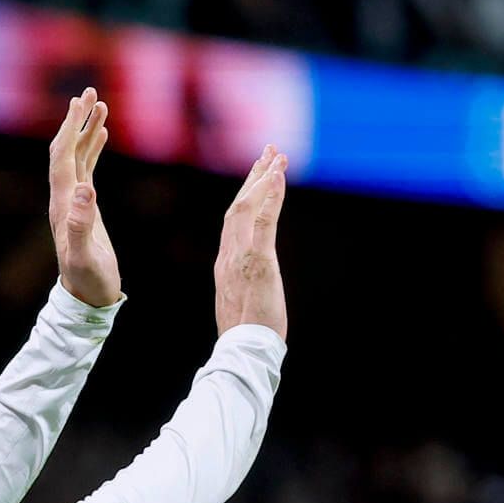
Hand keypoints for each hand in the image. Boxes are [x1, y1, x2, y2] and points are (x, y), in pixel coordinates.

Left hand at [48, 87, 120, 306]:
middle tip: (89, 92)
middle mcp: (64, 197)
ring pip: (77, 155)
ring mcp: (74, 201)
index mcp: (63, 204)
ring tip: (100, 104)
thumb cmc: (89, 280)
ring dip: (86, 129)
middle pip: (66, 149)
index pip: (63, 156)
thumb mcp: (85, 255)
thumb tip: (86, 189)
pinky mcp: (86, 206)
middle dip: (76, 120)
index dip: (70, 128)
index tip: (81, 103)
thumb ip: (81, 224)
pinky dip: (93, 148)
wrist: (88, 297)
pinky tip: (102, 134)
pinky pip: (86, 168)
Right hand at [214, 145, 288, 339]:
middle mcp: (229, 254)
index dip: (246, 194)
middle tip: (269, 153)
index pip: (234, 221)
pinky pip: (263, 219)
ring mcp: (241, 256)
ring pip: (248, 205)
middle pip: (238, 205)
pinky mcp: (258, 260)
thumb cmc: (246, 335)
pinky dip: (271, 194)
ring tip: (277, 156)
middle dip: (254, 177)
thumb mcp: (239, 304)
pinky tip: (278, 175)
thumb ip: (241, 285)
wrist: (242, 349)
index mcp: (225, 264)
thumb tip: (248, 283)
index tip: (259, 174)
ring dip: (264, 178)